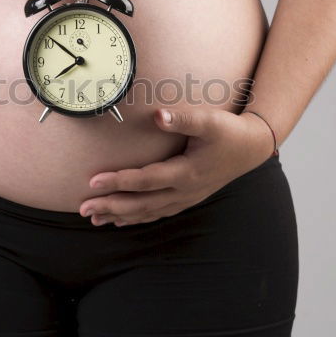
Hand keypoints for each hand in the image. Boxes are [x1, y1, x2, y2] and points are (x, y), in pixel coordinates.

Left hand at [79, 107, 276, 226]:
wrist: (252, 148)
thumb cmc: (229, 132)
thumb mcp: (210, 121)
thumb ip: (183, 119)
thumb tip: (158, 115)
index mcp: (186, 173)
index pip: (145, 180)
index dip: (118, 181)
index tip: (93, 181)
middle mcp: (184, 191)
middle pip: (141, 203)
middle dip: (110, 206)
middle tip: (83, 208)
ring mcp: (186, 199)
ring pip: (147, 212)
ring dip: (119, 216)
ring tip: (94, 219)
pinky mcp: (187, 199)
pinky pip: (157, 213)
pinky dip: (137, 218)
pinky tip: (120, 221)